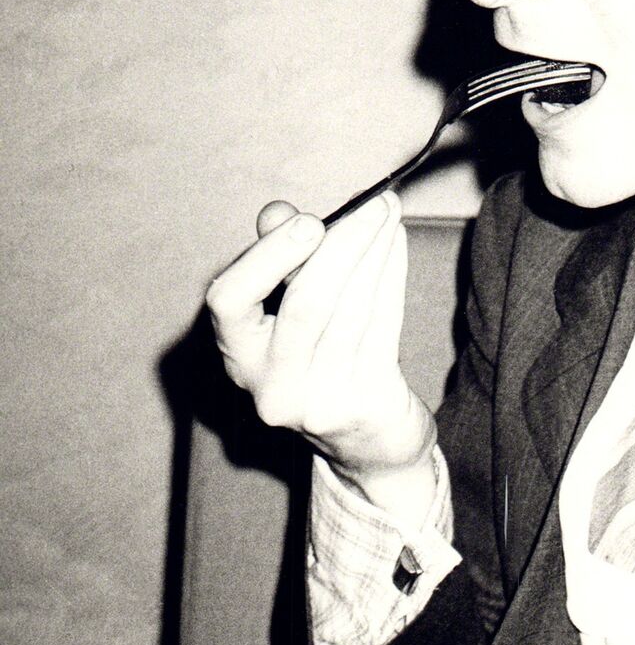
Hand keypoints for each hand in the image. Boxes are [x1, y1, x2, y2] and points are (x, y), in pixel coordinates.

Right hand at [205, 192, 433, 493]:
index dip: (268, 258)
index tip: (309, 221)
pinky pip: (382, 325)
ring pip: (352, 311)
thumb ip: (276, 261)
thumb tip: (280, 213)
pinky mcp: (364, 402)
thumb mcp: (283, 313)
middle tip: (371, 202)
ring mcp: (319, 401)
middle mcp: (271, 386)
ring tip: (387, 212)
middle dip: (344, 244)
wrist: (365, 442)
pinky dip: (391, 277)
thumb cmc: (319, 358)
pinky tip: (396, 244)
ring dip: (375, 252)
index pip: (229, 303)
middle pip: (307, 304)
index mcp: (240, 357)